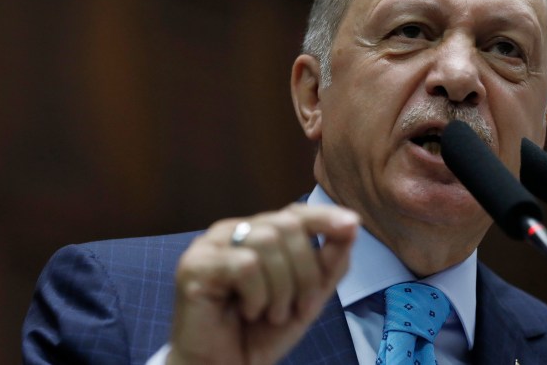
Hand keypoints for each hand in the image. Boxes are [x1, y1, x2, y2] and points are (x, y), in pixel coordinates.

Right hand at [166, 204, 359, 364]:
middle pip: (287, 225)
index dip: (324, 217)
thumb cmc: (262, 333)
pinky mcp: (194, 265)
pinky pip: (246, 264)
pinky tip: (250, 311)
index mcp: (258, 234)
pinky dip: (258, 294)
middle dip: (306, 272)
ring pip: (268, 242)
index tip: (352, 225)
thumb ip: (329, 262)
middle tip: (300, 308)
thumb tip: (352, 225)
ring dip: (282, 288)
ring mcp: (210, 245)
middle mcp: (233, 232)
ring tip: (272, 314)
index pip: (295, 213)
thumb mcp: (308, 296)